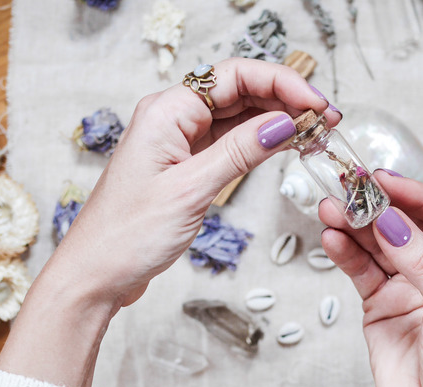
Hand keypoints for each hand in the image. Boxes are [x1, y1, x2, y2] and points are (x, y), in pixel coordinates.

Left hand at [0, 58, 339, 386]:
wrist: (96, 274)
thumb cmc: (127, 234)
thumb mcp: (191, 189)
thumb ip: (239, 152)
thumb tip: (284, 123)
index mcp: (166, 111)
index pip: (233, 76)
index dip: (281, 83)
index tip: (315, 105)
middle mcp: (172, 118)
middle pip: (238, 91)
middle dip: (284, 99)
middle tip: (326, 119)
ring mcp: (178, 142)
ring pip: (237, 117)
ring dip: (276, 120)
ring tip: (314, 132)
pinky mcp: (185, 166)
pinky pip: (229, 142)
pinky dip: (258, 143)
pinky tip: (284, 146)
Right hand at [320, 171, 422, 386]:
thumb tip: (393, 221)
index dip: (418, 195)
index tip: (387, 181)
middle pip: (408, 223)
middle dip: (379, 205)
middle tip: (352, 187)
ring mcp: (409, 284)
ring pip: (378, 243)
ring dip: (355, 224)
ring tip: (332, 208)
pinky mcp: (380, 301)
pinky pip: (360, 269)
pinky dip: (345, 253)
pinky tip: (333, 237)